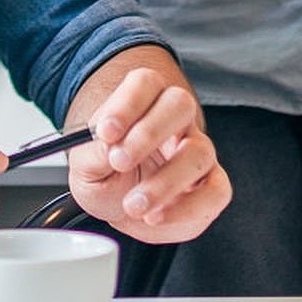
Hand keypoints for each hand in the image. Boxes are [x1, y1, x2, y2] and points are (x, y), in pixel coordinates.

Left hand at [68, 65, 231, 243]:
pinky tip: (157, 217)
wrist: (119, 207)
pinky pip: (215, 192)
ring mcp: (197, 153)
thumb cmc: (105, 177)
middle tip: (120, 162)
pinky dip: (186, 209)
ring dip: (164, 181)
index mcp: (144, 103)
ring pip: (199, 152)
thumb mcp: (85, 166)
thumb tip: (108, 145)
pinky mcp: (211, 187)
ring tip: (133, 204)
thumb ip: (93, 152)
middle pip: (180, 104)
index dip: (127, 104)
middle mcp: (177, 122)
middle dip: (149, 133)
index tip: (106, 132)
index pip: (145, 84)